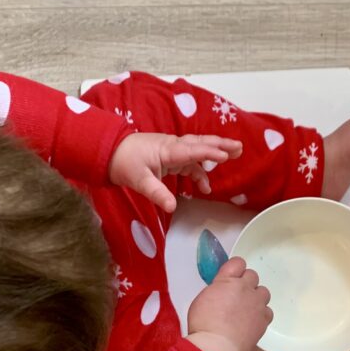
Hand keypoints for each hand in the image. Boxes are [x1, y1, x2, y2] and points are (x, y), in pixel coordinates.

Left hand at [109, 133, 242, 212]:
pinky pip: (190, 161)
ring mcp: (172, 150)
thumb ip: (157, 193)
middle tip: (239, 147)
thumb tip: (172, 207)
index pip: (192, 151)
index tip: (225, 157)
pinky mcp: (170, 156)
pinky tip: (205, 185)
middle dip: (220, 145)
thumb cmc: (124, 163)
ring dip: (215, 152)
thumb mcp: (139, 181)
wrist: (109, 152)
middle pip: (201, 143)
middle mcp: (173, 146)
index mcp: (167, 150)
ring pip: (198, 149)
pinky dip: (199, 170)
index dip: (209, 153)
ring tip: (233, 156)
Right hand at [186, 257, 271, 350]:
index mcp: (227, 280)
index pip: (238, 262)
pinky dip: (261, 314)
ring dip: (256, 297)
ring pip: (263, 292)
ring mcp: (257, 304)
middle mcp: (245, 288)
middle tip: (236, 295)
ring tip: (246, 309)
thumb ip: (216, 290)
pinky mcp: (264, 319)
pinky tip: (251, 321)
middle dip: (245, 283)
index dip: (235, 269)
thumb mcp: (202, 299)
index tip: (231, 276)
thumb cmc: (203, 324)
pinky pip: (267, 311)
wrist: (217, 346)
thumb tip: (222, 293)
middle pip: (252, 275)